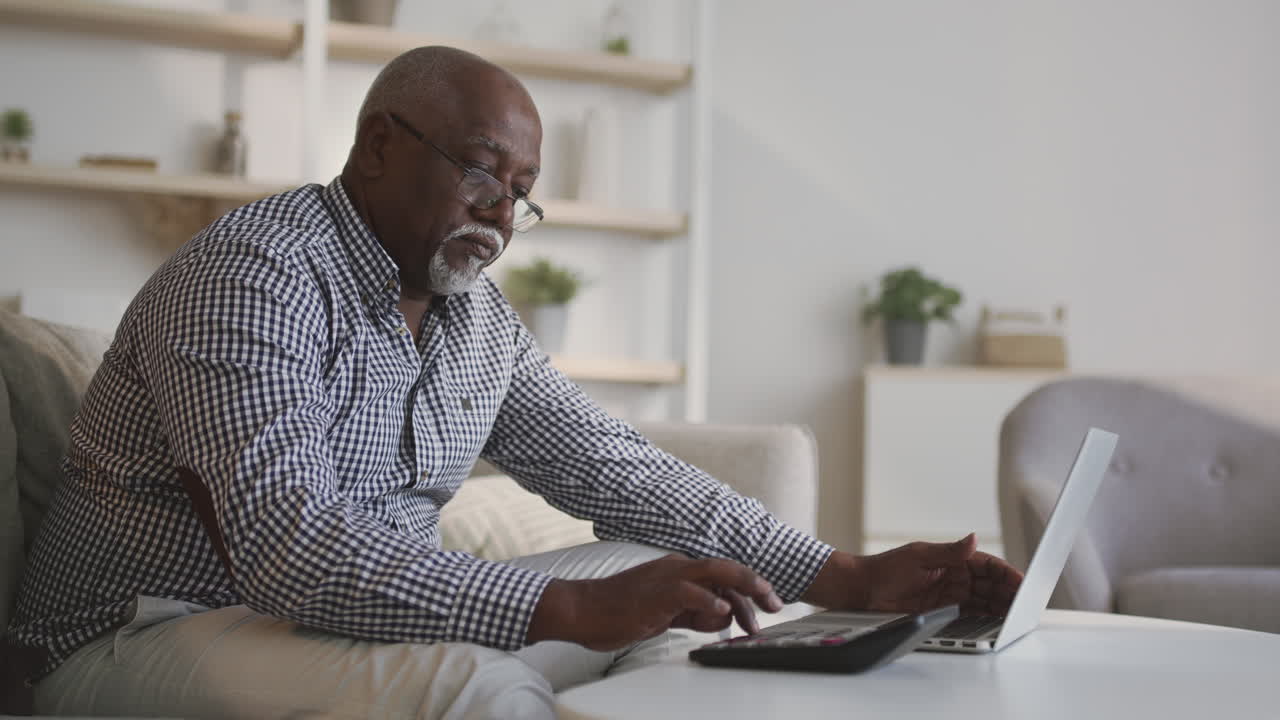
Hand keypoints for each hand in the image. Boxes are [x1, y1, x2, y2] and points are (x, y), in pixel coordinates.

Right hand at [527, 554, 783, 650]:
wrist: (582, 609)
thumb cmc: (618, 613)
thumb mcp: (665, 614)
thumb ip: (692, 613)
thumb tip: (720, 618)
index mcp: (679, 570)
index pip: (723, 575)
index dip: (748, 589)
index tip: (765, 607)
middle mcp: (677, 567)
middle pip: (727, 568)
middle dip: (757, 585)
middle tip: (776, 605)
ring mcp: (667, 577)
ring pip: (716, 573)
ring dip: (743, 592)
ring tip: (760, 611)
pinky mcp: (657, 593)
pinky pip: (690, 593)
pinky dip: (709, 602)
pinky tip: (723, 613)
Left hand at [803, 533, 1022, 615]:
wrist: (862, 591)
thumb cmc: (884, 569)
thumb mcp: (918, 556)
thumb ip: (949, 552)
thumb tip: (973, 539)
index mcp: (952, 559)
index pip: (988, 565)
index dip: (1007, 574)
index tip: (1022, 582)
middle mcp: (954, 576)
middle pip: (990, 585)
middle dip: (1009, 593)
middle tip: (1026, 604)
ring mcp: (950, 595)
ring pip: (984, 601)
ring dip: (1001, 607)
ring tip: (1018, 616)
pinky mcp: (943, 611)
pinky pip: (971, 615)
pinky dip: (986, 619)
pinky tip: (998, 623)